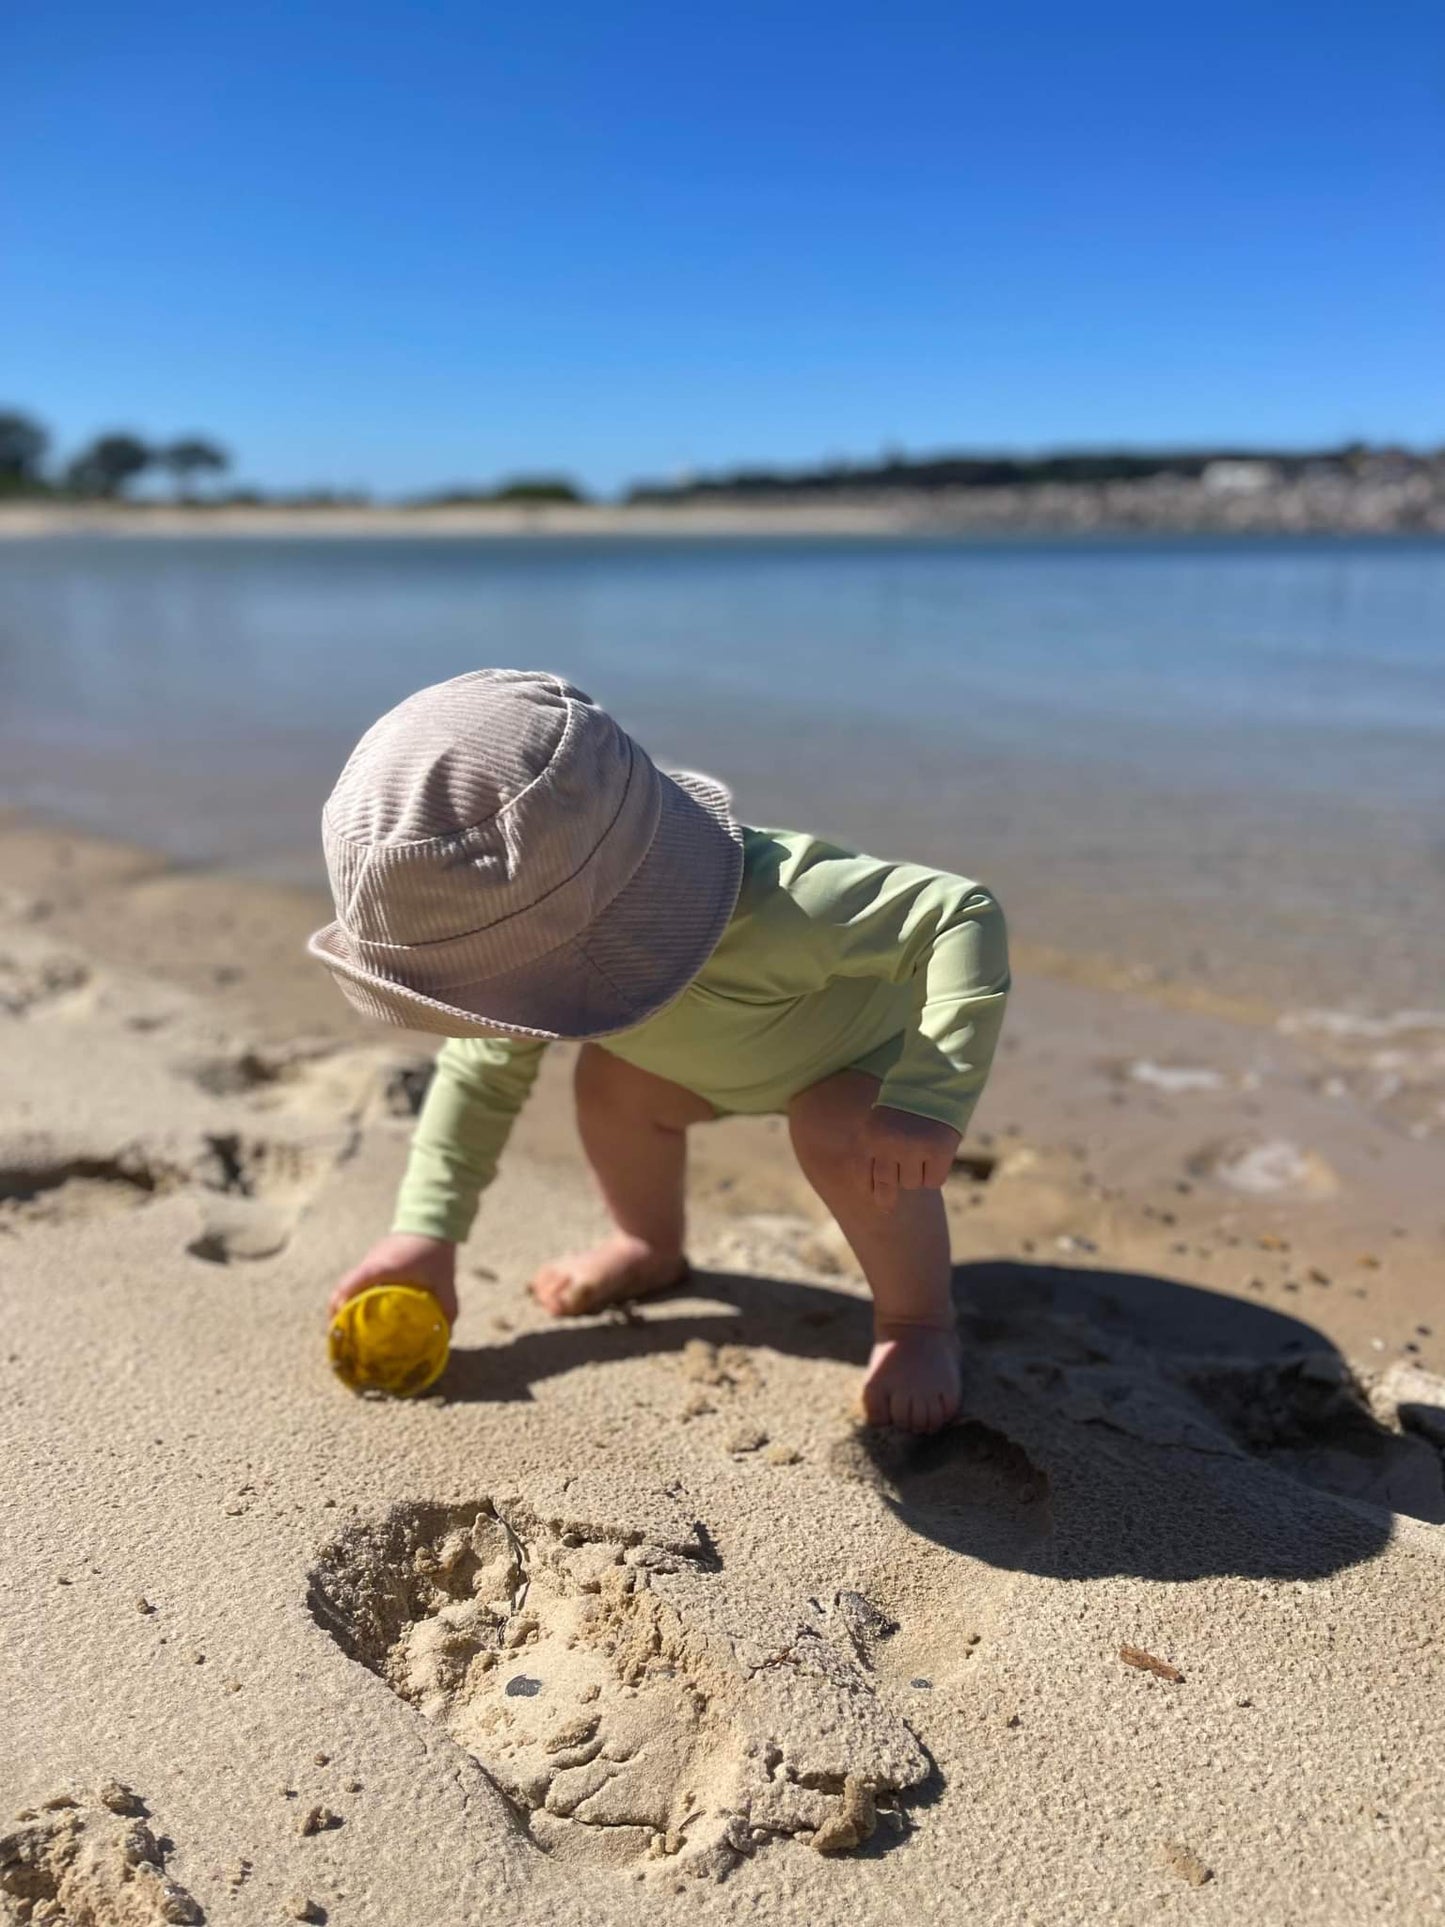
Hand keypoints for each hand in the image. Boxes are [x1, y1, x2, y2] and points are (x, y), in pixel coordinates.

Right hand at [328, 1232, 458, 1325]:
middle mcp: (371, 1262)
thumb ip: (447, 1309)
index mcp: (383, 1268)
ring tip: (348, 1323)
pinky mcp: (374, 1257)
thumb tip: (446, 1335)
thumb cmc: (436, 1252)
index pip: (351, 1285)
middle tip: (340, 1332)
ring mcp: (370, 1258)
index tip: (338, 1325)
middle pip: (343, 1287)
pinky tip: (363, 1307)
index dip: (340, 1306)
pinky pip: (357, 1278)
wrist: (432, 1219)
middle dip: (337, 1310)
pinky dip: (354, 1292)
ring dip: (344, 1301)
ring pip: (348, 1282)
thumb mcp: (444, 1282)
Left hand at [860, 1106, 959, 1212]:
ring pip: (912, 1184)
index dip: (873, 1187)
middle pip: (889, 1186)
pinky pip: (934, 1181)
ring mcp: (914, 1148)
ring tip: (922, 1147)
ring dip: (918, 1172)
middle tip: (907, 1158)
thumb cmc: (901, 1111)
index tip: (881, 1189)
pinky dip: (937, 1172)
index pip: (864, 1179)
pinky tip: (937, 1153)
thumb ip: (873, 1155)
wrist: (932, 1084)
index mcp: (869, 1138)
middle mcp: (889, 1144)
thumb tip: (881, 1205)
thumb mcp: (877, 1126)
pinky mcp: (938, 1150)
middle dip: (896, 1179)